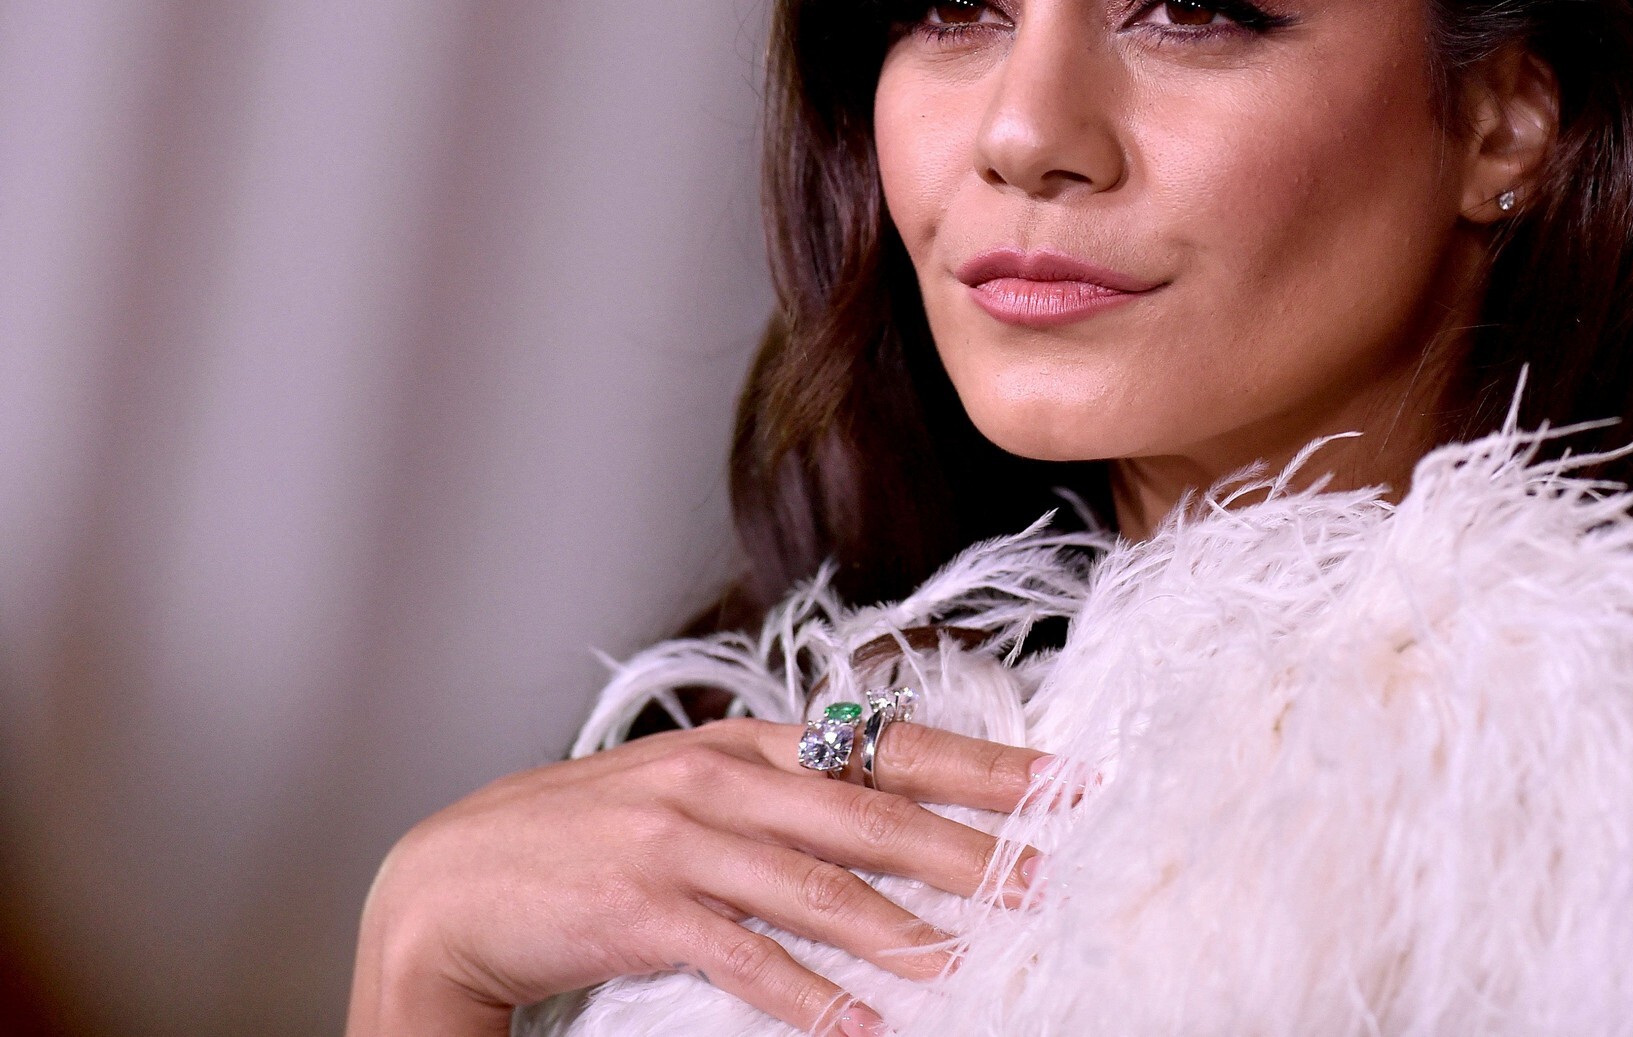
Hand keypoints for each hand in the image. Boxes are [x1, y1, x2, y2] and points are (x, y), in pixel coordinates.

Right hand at [345, 717, 1047, 1036]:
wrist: (451, 878)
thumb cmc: (587, 836)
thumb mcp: (692, 790)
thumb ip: (781, 791)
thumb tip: (888, 804)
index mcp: (746, 742)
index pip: (887, 746)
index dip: (981, 765)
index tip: (1063, 784)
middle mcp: (720, 777)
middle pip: (869, 812)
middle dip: (968, 845)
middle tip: (1047, 876)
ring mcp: (678, 838)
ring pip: (815, 885)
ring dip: (900, 930)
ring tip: (970, 963)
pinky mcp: (640, 908)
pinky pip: (742, 957)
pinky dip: (807, 996)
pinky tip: (863, 1028)